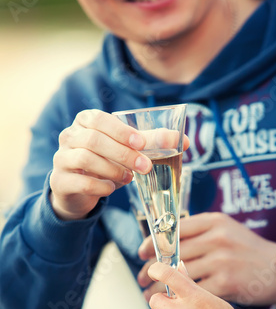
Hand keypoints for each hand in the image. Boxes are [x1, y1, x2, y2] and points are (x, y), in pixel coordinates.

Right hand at [50, 109, 189, 220]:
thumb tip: (183, 141)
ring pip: (85, 159)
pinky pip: (80, 182)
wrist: (78, 189)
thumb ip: (151, 143)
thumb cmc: (105, 162)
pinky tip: (112, 188)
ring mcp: (62, 158)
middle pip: (93, 139)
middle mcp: (69, 136)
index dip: (120, 130)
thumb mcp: (126, 150)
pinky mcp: (60, 181)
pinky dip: (100, 186)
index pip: (98, 119)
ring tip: (129, 178)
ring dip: (113, 169)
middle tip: (145, 166)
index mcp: (85, 121)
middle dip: (123, 153)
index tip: (141, 143)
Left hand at [140, 212, 275, 305]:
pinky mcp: (225, 284)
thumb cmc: (249, 252)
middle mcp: (216, 240)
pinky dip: (178, 302)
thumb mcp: (226, 230)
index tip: (141, 253)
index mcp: (213, 223)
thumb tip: (166, 247)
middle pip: (173, 255)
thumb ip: (199, 234)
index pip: (173, 231)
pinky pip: (193, 293)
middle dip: (151, 271)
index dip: (152, 243)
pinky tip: (171, 308)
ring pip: (179, 277)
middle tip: (141, 279)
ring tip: (150, 296)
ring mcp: (221, 262)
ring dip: (160, 291)